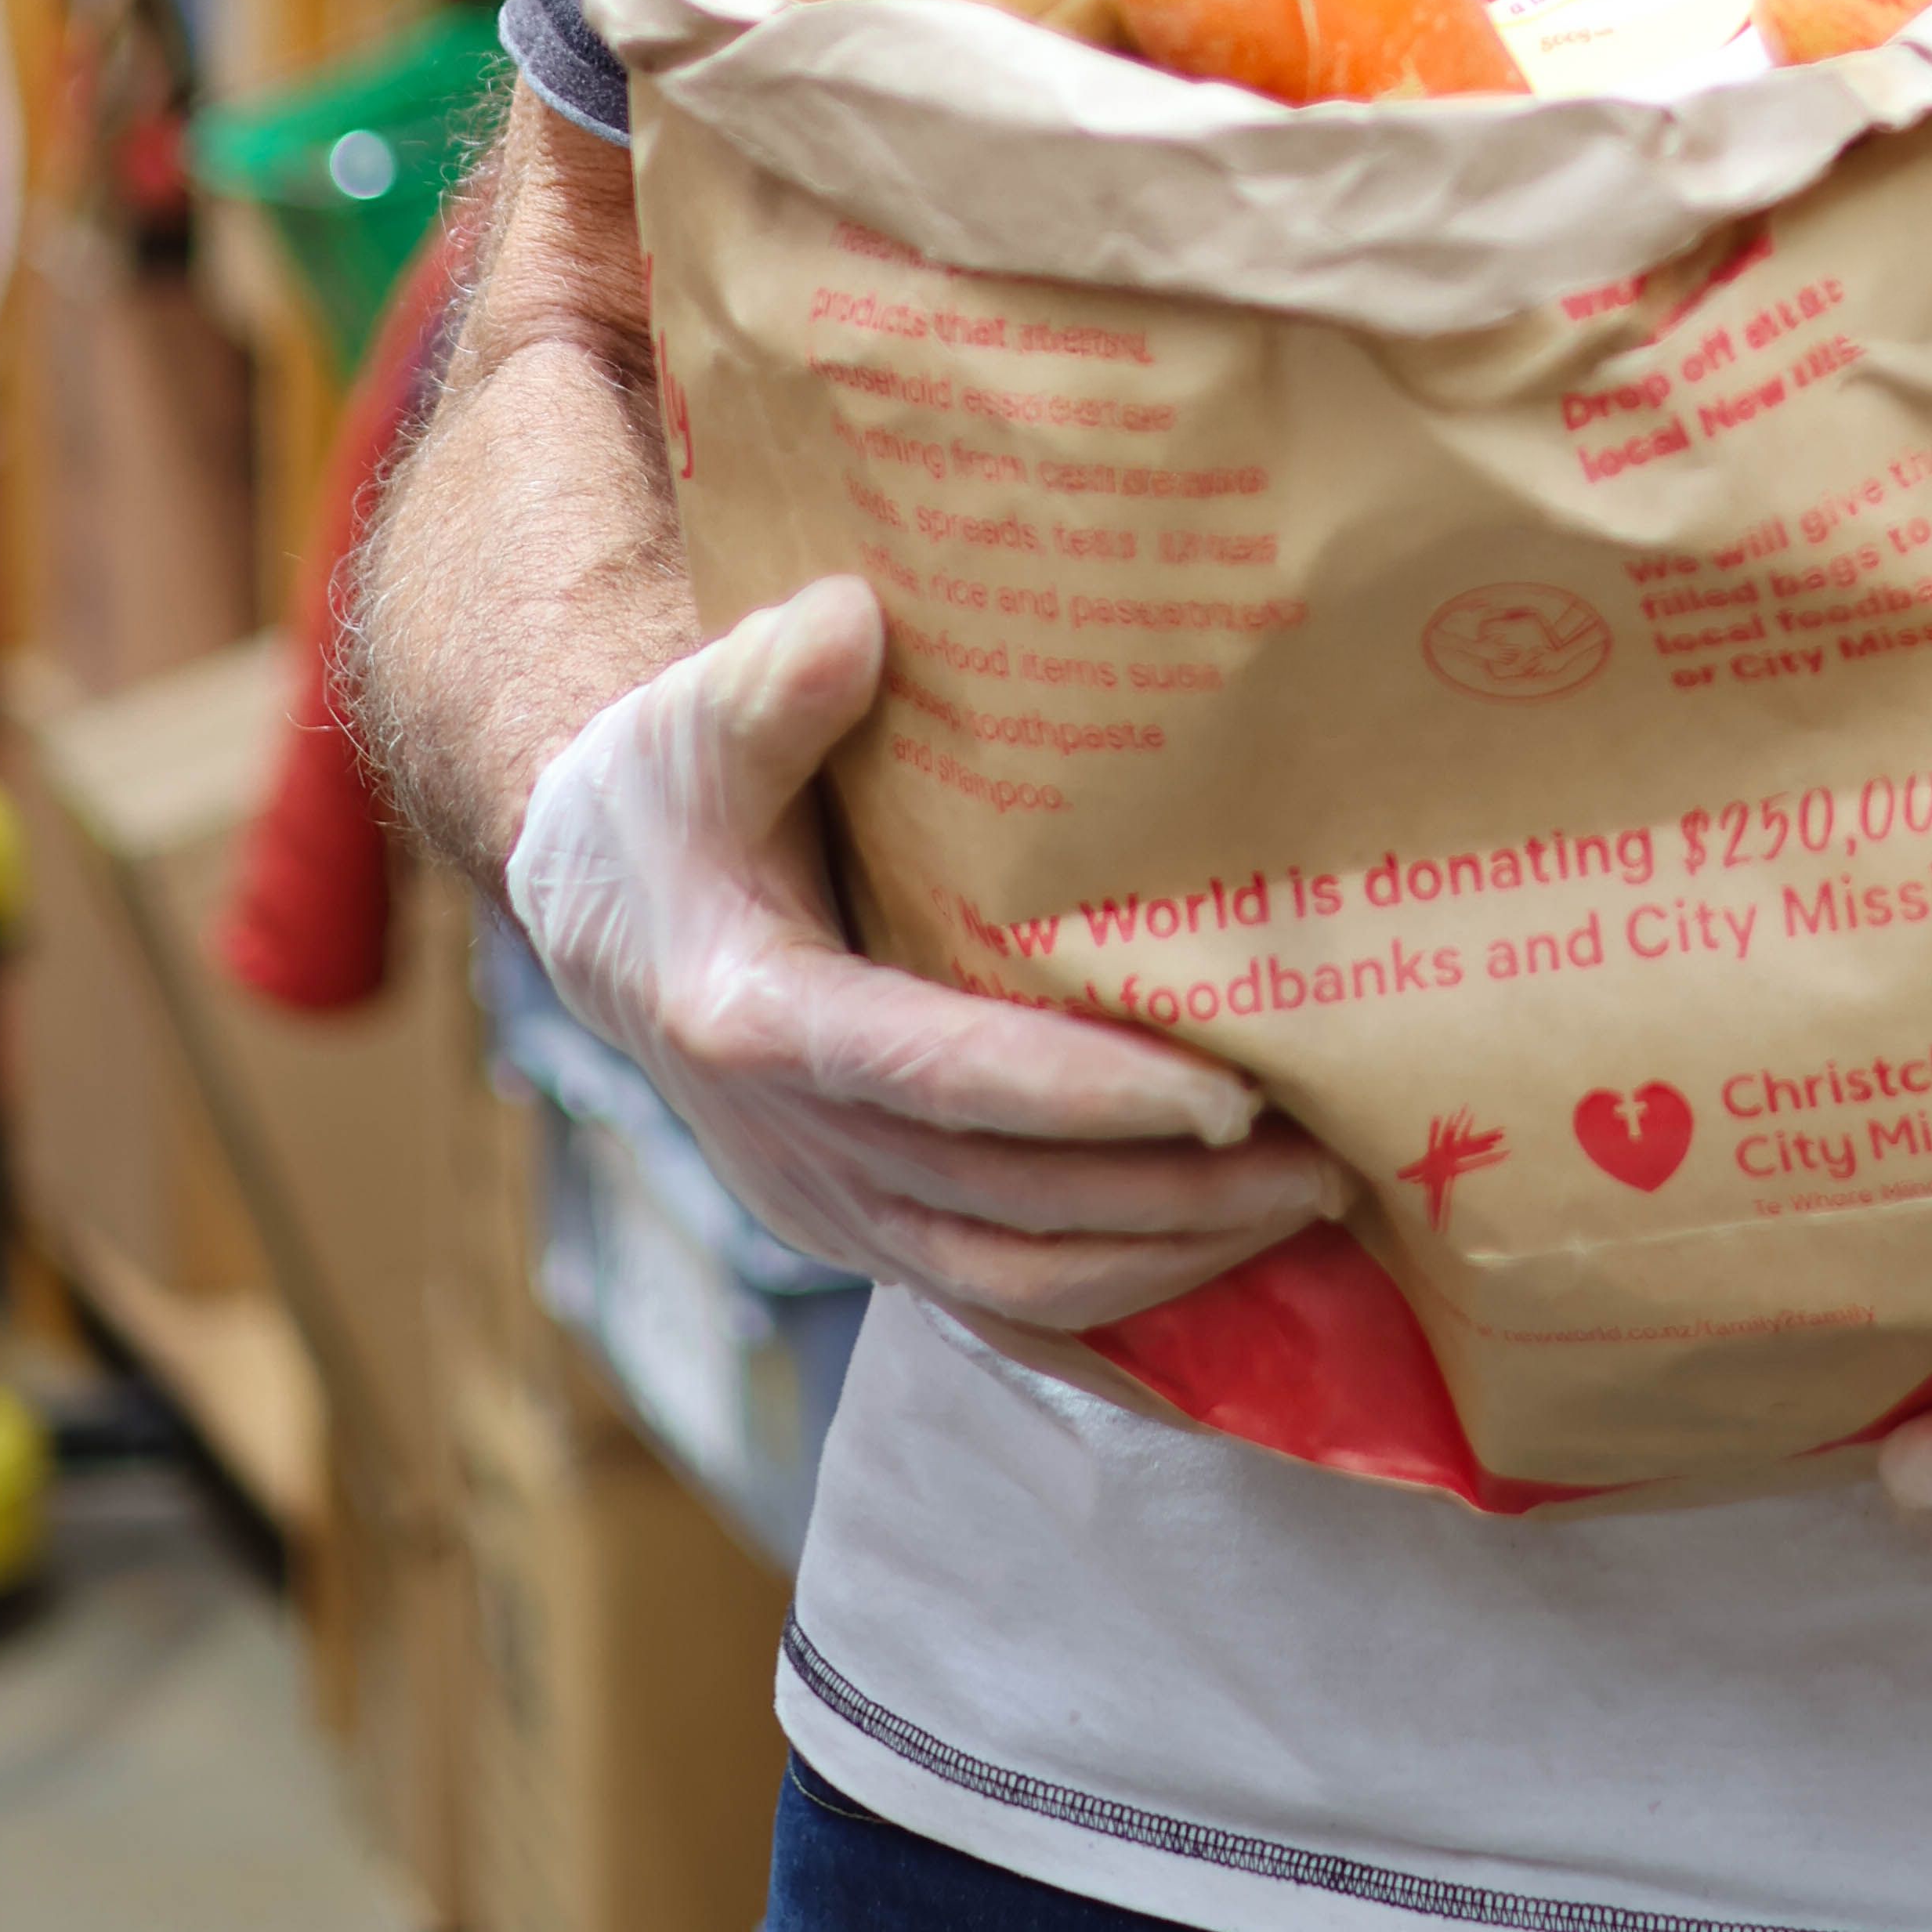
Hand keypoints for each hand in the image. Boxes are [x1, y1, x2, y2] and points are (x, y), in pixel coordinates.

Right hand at [506, 575, 1346, 1326]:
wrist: (610, 909)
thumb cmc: (675, 793)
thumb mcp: (697, 721)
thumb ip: (771, 682)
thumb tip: (851, 620)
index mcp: (757, 1026)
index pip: (945, 1080)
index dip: (1086, 1098)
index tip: (1225, 1091)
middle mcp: (797, 1146)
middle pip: (1006, 1206)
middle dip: (1171, 1194)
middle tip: (1321, 1153)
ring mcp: (833, 1206)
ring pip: (1013, 1282)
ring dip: (1166, 1258)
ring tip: (1307, 1203)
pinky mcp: (867, 1230)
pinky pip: (997, 1307)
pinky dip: (1113, 1311)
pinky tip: (1227, 1278)